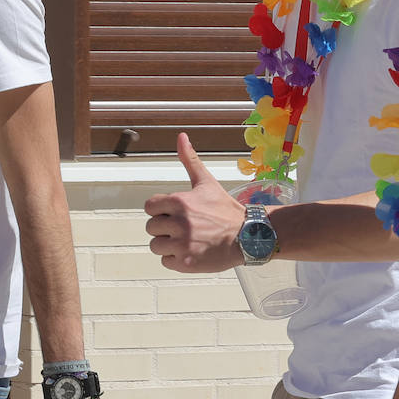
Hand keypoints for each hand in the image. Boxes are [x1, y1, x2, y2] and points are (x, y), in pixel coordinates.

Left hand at [143, 133, 244, 272]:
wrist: (249, 236)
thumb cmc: (225, 209)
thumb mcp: (206, 182)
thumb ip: (190, 160)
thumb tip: (181, 136)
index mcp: (180, 202)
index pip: (149, 207)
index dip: (160, 210)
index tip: (176, 213)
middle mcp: (179, 223)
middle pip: (151, 228)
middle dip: (165, 229)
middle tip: (185, 228)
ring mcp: (182, 245)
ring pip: (156, 246)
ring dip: (168, 245)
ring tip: (187, 241)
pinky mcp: (186, 263)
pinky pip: (166, 262)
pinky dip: (176, 260)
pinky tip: (191, 252)